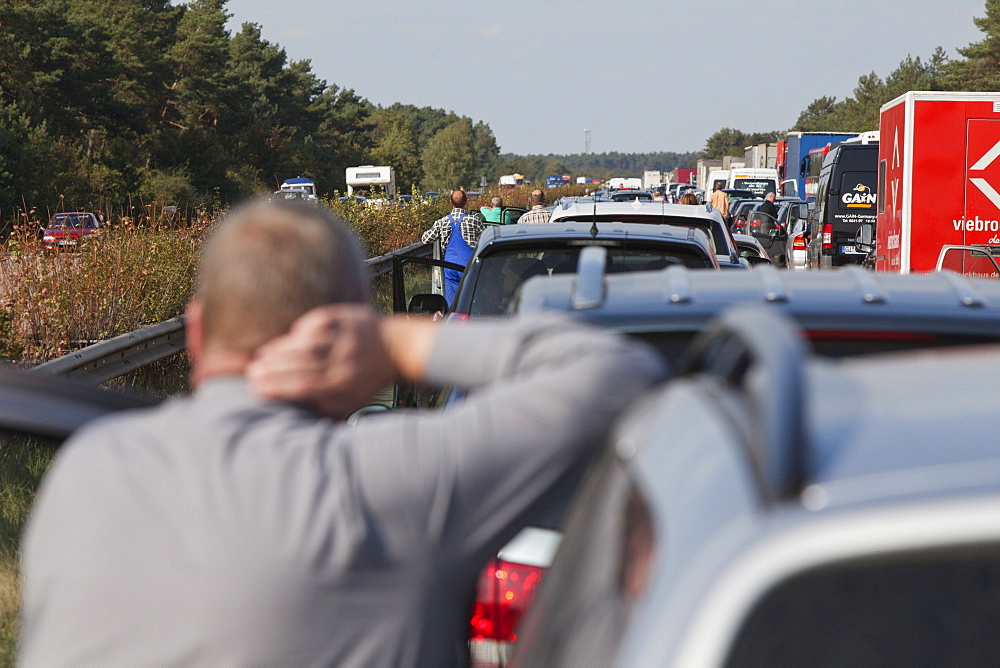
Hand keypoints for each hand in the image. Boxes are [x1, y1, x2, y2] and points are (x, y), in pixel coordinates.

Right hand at [247, 305, 396, 418]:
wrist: (396, 348)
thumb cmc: (366, 380)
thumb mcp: (349, 402)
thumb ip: (322, 406)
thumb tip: (290, 408)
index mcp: (342, 385)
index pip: (302, 386)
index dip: (276, 387)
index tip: (257, 388)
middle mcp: (341, 361)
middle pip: (297, 364)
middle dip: (270, 368)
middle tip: (252, 372)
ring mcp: (340, 337)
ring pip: (301, 343)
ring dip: (278, 350)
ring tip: (262, 357)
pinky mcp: (340, 317)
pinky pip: (310, 325)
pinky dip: (296, 333)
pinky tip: (288, 341)